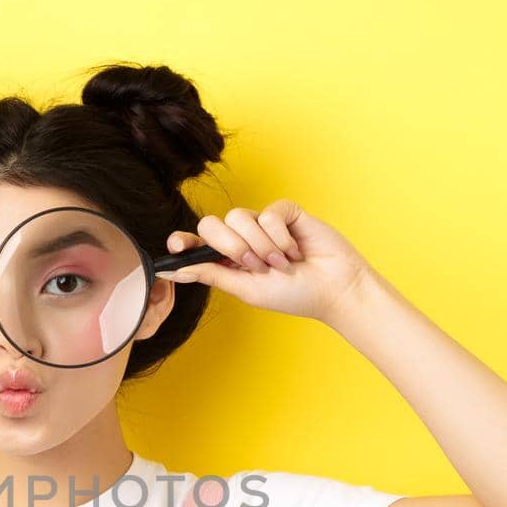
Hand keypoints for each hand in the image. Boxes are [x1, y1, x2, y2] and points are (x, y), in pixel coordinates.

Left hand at [159, 199, 373, 323]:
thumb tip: (173, 271)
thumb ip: (212, 275)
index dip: (183, 241)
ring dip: (259, 245)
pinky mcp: (285, 212)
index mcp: (228, 260)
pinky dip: (280, 236)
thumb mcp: (247, 288)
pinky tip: (295, 250)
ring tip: (281, 263)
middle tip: (253, 265)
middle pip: (212, 224)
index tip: (176, 246)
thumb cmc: (293, 294)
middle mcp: (242, 238)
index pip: (197, 243)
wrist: (334, 288)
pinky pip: (267, 213)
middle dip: (230, 246)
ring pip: (239, 217)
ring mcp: (263, 223)